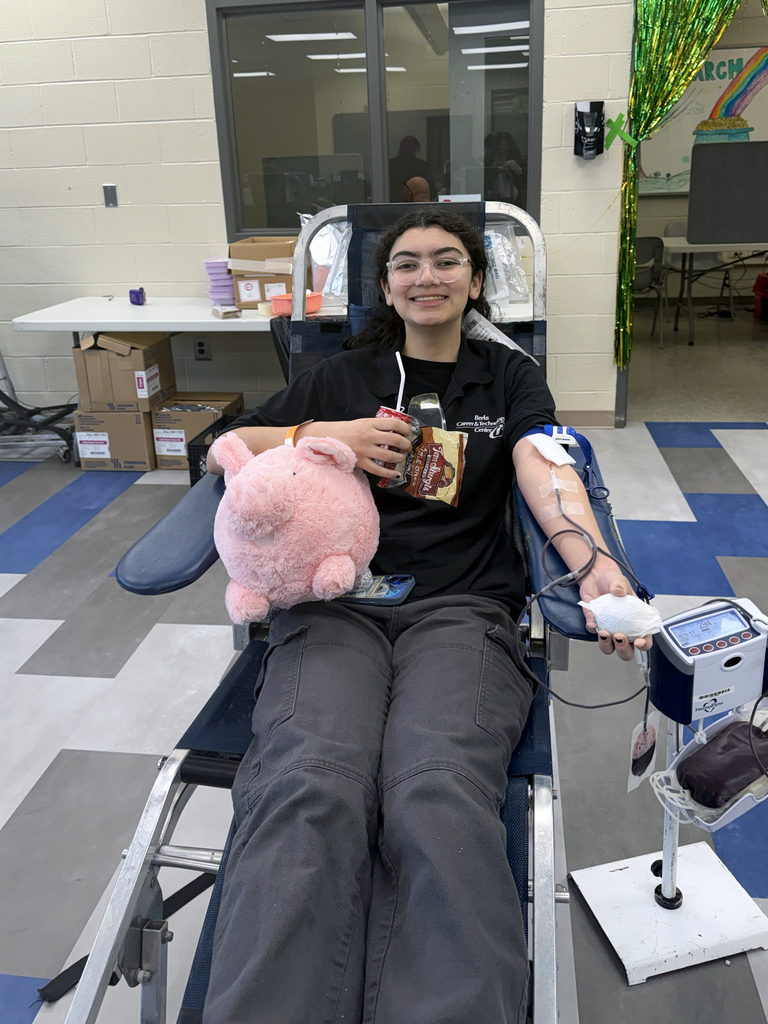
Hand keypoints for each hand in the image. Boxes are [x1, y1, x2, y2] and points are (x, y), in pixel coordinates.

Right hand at [297, 417, 412, 478]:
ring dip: (400, 457)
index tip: (408, 432)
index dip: (405, 428)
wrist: (327, 438)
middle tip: (408, 446)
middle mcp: (369, 436)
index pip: (394, 423)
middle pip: (395, 439)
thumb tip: (395, 430)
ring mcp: (365, 450)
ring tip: (402, 457)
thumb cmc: (345, 430)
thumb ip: (377, 426)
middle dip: (405, 444)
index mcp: (370, 424)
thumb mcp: (362, 422)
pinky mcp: (361, 462)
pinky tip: (395, 473)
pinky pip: (378, 469)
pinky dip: (389, 472)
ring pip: (389, 455)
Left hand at [579, 567, 653, 661]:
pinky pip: (593, 632)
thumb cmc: (613, 581)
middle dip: (623, 649)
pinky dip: (592, 629)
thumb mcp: (620, 581)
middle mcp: (623, 629)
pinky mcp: (594, 624)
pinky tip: (592, 623)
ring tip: (604, 633)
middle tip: (619, 636)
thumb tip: (618, 591)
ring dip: (606, 644)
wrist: (595, 577)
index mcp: (636, 621)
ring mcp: (608, 628)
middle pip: (626, 651)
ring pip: (608, 647)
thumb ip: (620, 586)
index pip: (644, 639)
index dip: (644, 644)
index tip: (638, 642)